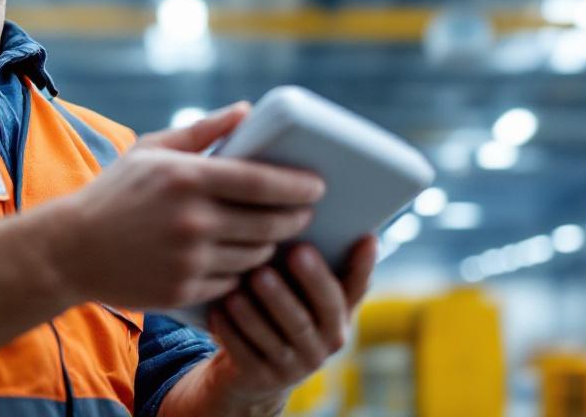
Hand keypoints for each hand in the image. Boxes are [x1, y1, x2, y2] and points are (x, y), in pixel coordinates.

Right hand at [47, 103, 325, 308]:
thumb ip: (202, 131)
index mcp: (187, 178)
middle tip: (304, 214)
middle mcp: (192, 220)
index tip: (318, 186)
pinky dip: (241, 273)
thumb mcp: (151, 151)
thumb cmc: (114, 193)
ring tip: (271, 236)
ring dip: (269, 247)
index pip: (262, 183)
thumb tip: (247, 110)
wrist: (71, 249)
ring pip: (256, 257)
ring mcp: (189, 259)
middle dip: (294, 219)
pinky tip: (241, 262)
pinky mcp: (184, 290)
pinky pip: (232, 283)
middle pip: (269, 224)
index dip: (298, 186)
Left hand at [202, 236, 378, 409]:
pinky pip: (246, 354)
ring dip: (263, 306)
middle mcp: (325, 343)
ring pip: (279, 335)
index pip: (356, 288)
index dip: (363, 265)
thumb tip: (305, 208)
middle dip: (309, 281)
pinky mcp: (262, 378)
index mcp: (339, 315)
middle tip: (295, 251)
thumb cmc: (276, 310)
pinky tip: (220, 307)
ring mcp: (294, 365)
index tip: (365, 237)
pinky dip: (232, 330)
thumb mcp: (298, 291)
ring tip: (247, 281)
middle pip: (319, 310)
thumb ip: (308, 262)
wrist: (252, 370)